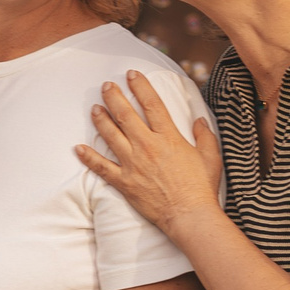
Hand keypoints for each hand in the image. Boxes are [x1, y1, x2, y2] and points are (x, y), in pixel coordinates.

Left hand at [76, 71, 221, 230]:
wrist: (189, 215)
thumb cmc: (201, 187)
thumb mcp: (211, 157)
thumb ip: (204, 136)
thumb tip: (199, 120)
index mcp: (168, 137)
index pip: (151, 103)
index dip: (140, 86)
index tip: (131, 74)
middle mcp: (147, 146)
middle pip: (125, 114)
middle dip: (113, 96)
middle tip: (106, 85)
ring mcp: (133, 164)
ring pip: (110, 135)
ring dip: (100, 119)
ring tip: (94, 107)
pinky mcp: (124, 182)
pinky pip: (101, 167)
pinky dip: (88, 157)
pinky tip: (78, 148)